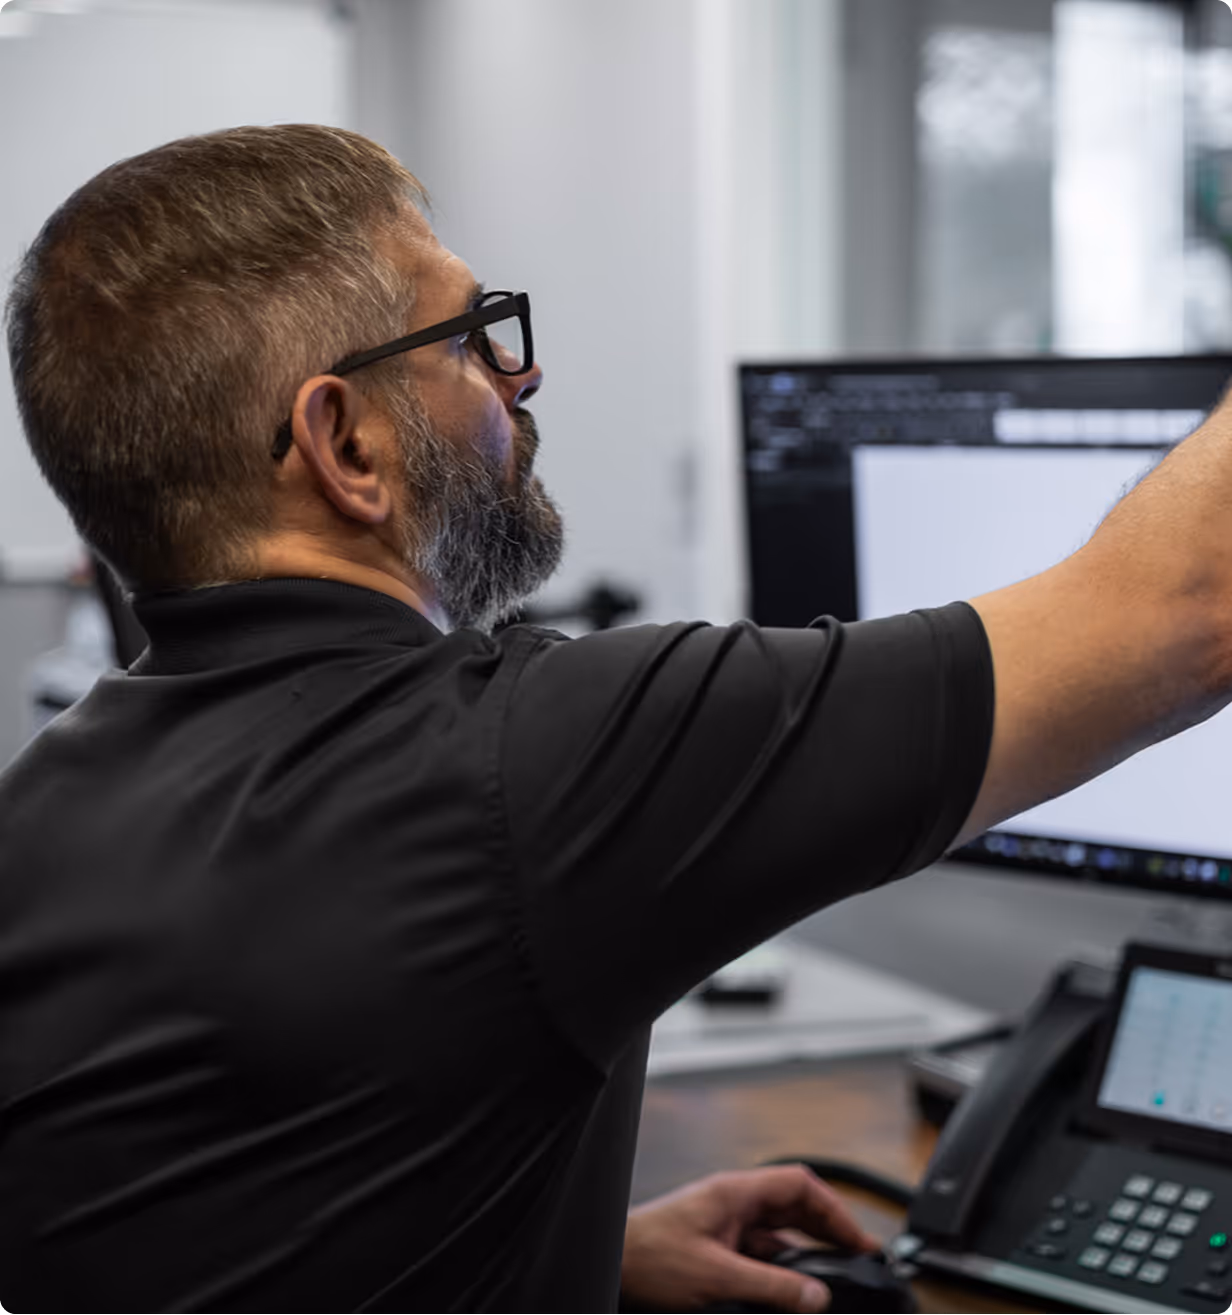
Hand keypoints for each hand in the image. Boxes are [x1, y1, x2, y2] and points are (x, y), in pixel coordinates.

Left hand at [621, 1165, 880, 1312]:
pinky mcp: (713, 1250)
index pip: (799, 1185)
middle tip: (856, 1262)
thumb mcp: (718, 1276)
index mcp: (735, 1192)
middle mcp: (732, 1204)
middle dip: (827, 1232)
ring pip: (777, 1234)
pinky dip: (781, 1271)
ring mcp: (723, 1226)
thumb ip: (772, 1286)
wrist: (608, 1265)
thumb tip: (817, 1296)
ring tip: (830, 1282)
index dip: (835, 1211)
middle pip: (793, 1208)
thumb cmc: (647, 1257)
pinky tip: (792, 1293)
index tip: (859, 1241)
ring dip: (805, 1254)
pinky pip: (760, 1255)